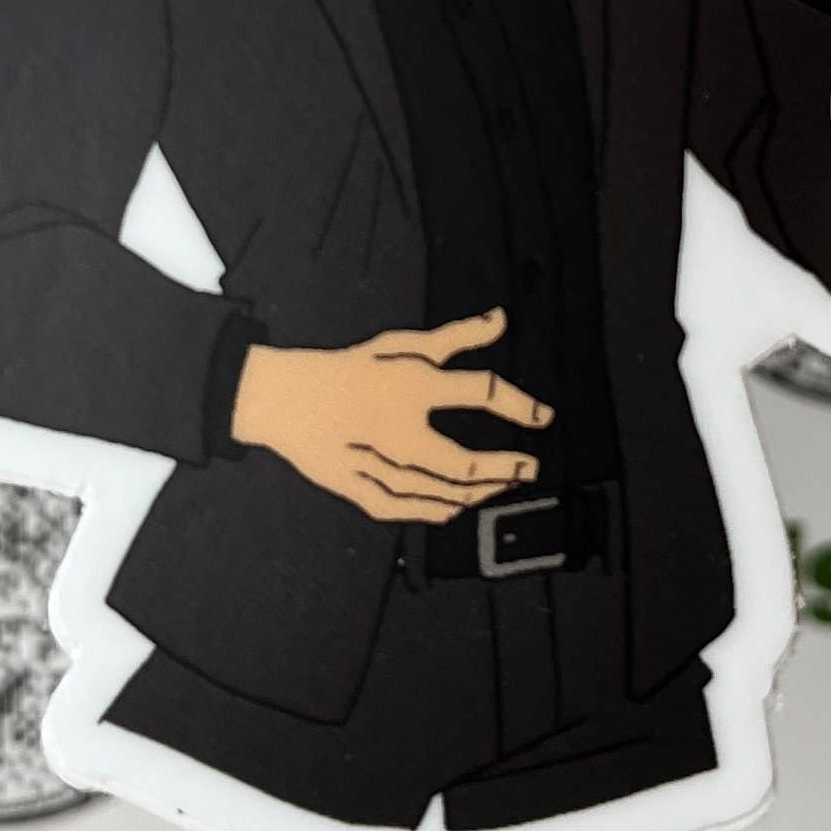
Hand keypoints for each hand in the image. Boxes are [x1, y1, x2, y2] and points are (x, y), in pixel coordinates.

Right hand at [230, 307, 554, 526]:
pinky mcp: (360, 491)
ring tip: (504, 485)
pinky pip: (409, 510)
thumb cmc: (351, 367)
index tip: (544, 417)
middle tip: (531, 468)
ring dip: (480, 491)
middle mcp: (398, 430)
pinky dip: (439, 511)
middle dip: (505, 468)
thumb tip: (501, 318)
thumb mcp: (403, 343)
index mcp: (412, 384)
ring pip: (441, 492)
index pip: (480, 391)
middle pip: (465, 462)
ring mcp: (378, 466)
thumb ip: (456, 335)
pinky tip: (458, 508)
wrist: (286, 398)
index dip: (519, 405)